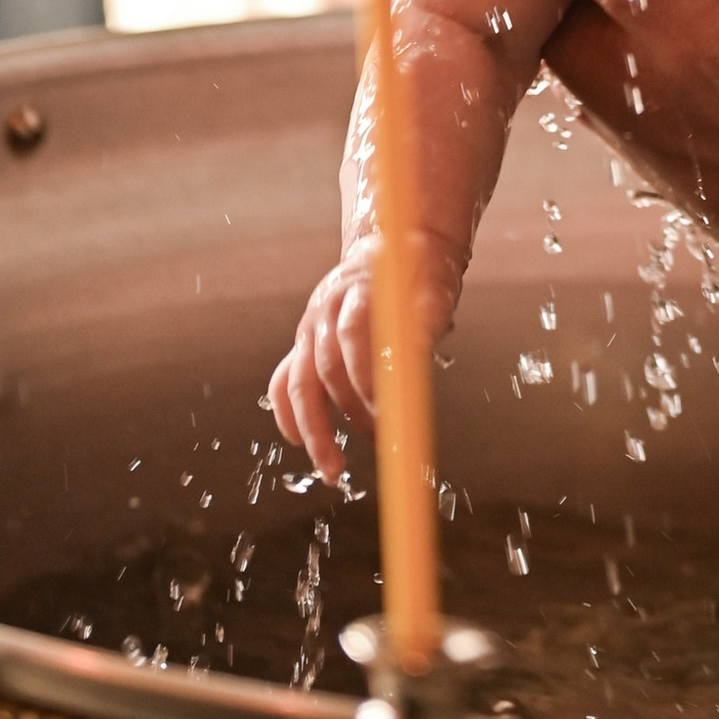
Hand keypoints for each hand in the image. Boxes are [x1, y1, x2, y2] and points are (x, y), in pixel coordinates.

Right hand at [267, 233, 461, 484]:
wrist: (391, 252)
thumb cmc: (418, 276)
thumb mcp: (434, 287)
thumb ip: (426, 316)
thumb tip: (418, 349)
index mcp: (359, 289)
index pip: (353, 330)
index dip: (365, 371)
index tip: (383, 406)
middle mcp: (326, 309)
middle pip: (323, 365)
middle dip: (347, 410)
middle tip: (376, 440)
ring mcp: (310, 328)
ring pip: (298, 382)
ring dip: (314, 428)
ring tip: (333, 467)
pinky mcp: (303, 346)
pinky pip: (283, 382)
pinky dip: (288, 414)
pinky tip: (297, 442)